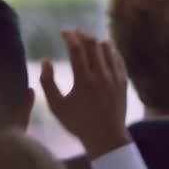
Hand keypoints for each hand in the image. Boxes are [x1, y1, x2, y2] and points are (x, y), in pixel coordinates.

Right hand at [40, 30, 131, 158]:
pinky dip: (109, 50)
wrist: (106, 137)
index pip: (76, 49)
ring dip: (95, 41)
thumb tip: (45, 60)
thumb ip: (47, 82)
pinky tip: (102, 51)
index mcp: (83, 81)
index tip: (63, 30)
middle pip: (93, 44)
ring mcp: (115, 77)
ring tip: (86, 41)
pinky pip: (117, 57)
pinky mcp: (123, 81)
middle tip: (74, 33)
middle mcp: (101, 76)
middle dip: (82, 34)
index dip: (69, 36)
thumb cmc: (78, 123)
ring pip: (107, 48)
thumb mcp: (56, 106)